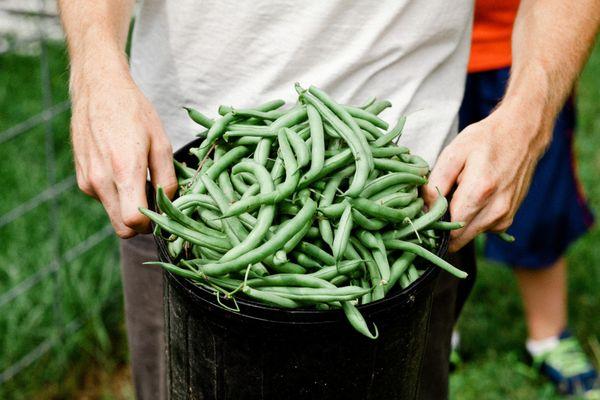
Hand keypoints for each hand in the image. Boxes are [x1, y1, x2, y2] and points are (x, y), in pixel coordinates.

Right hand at [70, 63, 176, 237]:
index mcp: (123, 172)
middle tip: (156, 201)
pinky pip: (103, 199)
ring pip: (113, 213)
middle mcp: (100, 181)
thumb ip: (167, 180)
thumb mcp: (161, 143)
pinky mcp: (81, 177)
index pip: (134, 222)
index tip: (163, 212)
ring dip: (128, 206)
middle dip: (141, 222)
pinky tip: (124, 169)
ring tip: (140, 177)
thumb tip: (170, 206)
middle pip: (122, 227)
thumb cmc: (134, 112)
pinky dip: (116, 194)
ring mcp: (87, 181)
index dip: (152, 223)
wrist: (98, 89)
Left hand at [423, 104, 550, 251]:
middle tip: (435, 209)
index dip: (434, 226)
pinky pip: (482, 229)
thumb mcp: (453, 153)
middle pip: (460, 238)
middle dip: (444, 228)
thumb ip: (436, 183)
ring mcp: (505, 216)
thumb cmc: (484, 140)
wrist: (522, 135)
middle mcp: (496, 209)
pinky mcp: (509, 218)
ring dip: (459, 223)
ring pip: (470, 235)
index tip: (425, 216)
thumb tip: (425, 208)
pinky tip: (472, 200)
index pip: (450, 229)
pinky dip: (473, 220)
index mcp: (480, 191)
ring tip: (457, 198)